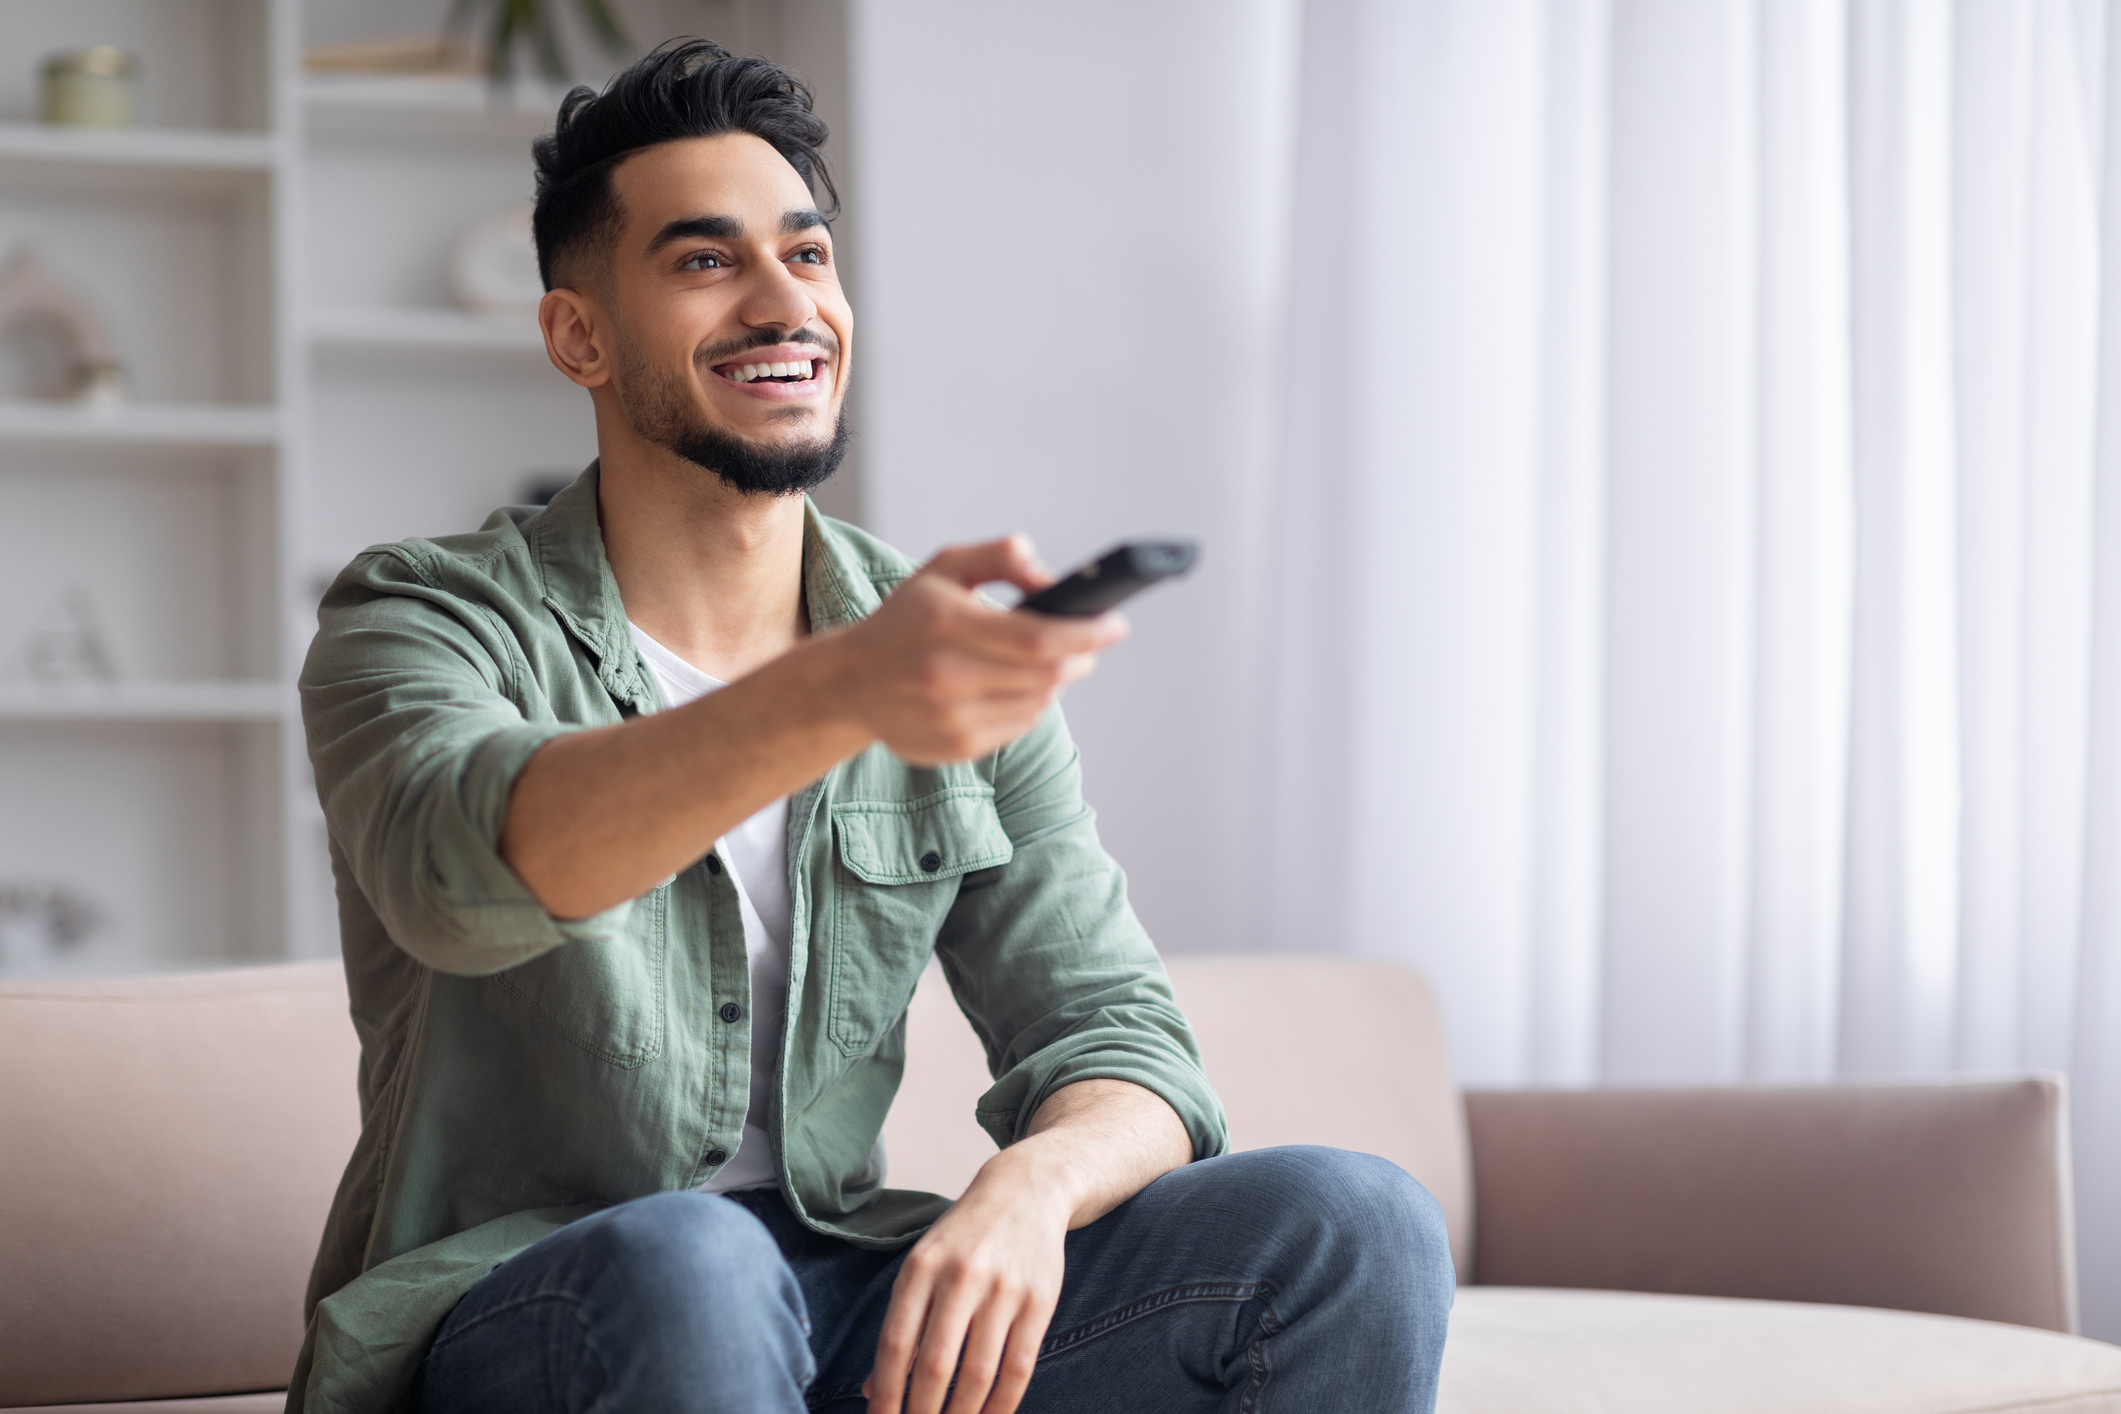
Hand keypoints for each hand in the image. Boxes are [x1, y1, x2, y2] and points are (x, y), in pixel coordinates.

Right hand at [831, 536, 1126, 765]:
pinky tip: (1020, 687)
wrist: (851, 683)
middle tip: (1089, 644)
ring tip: (1050, 662)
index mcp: (946, 623)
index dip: (1086, 633)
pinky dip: (1031, 705)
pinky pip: (1019, 727)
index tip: (1116, 624)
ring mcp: (950, 717)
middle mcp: (946, 675)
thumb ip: (999, 556)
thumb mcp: (944, 569)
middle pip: (1046, 675)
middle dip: (1079, 657)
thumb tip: (1048, 577)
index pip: (1038, 637)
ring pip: (1038, 703)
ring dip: (1056, 682)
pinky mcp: (955, 747)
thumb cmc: (906, 620)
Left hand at [864, 1150, 1068, 1413]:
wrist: (1027, 1190)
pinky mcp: (1039, 1300)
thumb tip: (872, 1390)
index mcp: (921, 1266)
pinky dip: (1002, 1404)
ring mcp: (1003, 1288)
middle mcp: (961, 1275)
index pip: (896, 1344)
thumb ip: (901, 1324)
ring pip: (978, 1372)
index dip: (886, 1393)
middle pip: (935, 1364)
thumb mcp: (923, 1264)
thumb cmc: (963, 1237)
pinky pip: (1019, 1366)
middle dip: (921, 1413)